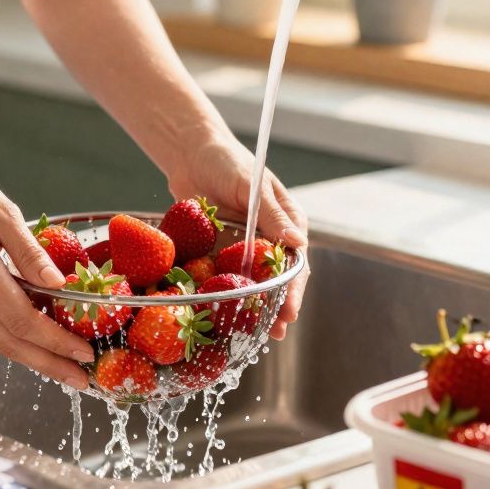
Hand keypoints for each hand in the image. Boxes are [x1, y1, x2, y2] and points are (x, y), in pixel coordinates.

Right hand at [0, 160, 93, 389]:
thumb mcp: (3, 212)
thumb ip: (31, 252)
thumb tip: (60, 284)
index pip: (22, 320)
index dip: (55, 341)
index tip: (83, 352)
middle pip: (11, 344)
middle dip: (49, 365)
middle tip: (83, 381)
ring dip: (36, 358)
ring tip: (68, 367)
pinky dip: (19, 338)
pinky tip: (43, 340)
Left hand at [165, 133, 309, 339]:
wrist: (191, 153)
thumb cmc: (226, 161)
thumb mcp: (251, 186)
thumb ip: (272, 215)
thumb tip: (298, 242)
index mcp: (287, 221)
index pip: (296, 261)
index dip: (294, 288)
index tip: (290, 310)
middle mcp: (269, 238)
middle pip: (277, 279)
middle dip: (277, 307)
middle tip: (274, 333)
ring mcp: (244, 247)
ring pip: (253, 283)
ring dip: (254, 307)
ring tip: (253, 335)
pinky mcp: (220, 251)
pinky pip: (224, 277)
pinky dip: (225, 295)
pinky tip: (222, 315)